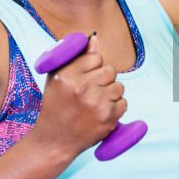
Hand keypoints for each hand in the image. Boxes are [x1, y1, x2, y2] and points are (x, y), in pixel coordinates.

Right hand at [30, 33, 126, 159]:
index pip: (96, 57)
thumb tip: (94, 38)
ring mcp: (96, 103)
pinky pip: (123, 103)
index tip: (85, 77)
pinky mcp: (107, 118)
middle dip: (104, 80)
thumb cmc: (55, 105)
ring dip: (111, 94)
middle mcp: (82, 87)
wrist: (54, 139)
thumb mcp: (57, 77)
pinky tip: (101, 113)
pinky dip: (115, 108)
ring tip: (95, 103)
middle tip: (91, 91)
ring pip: (119, 86)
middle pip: (110, 70)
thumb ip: (76, 56)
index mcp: (67, 75)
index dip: (93, 67)